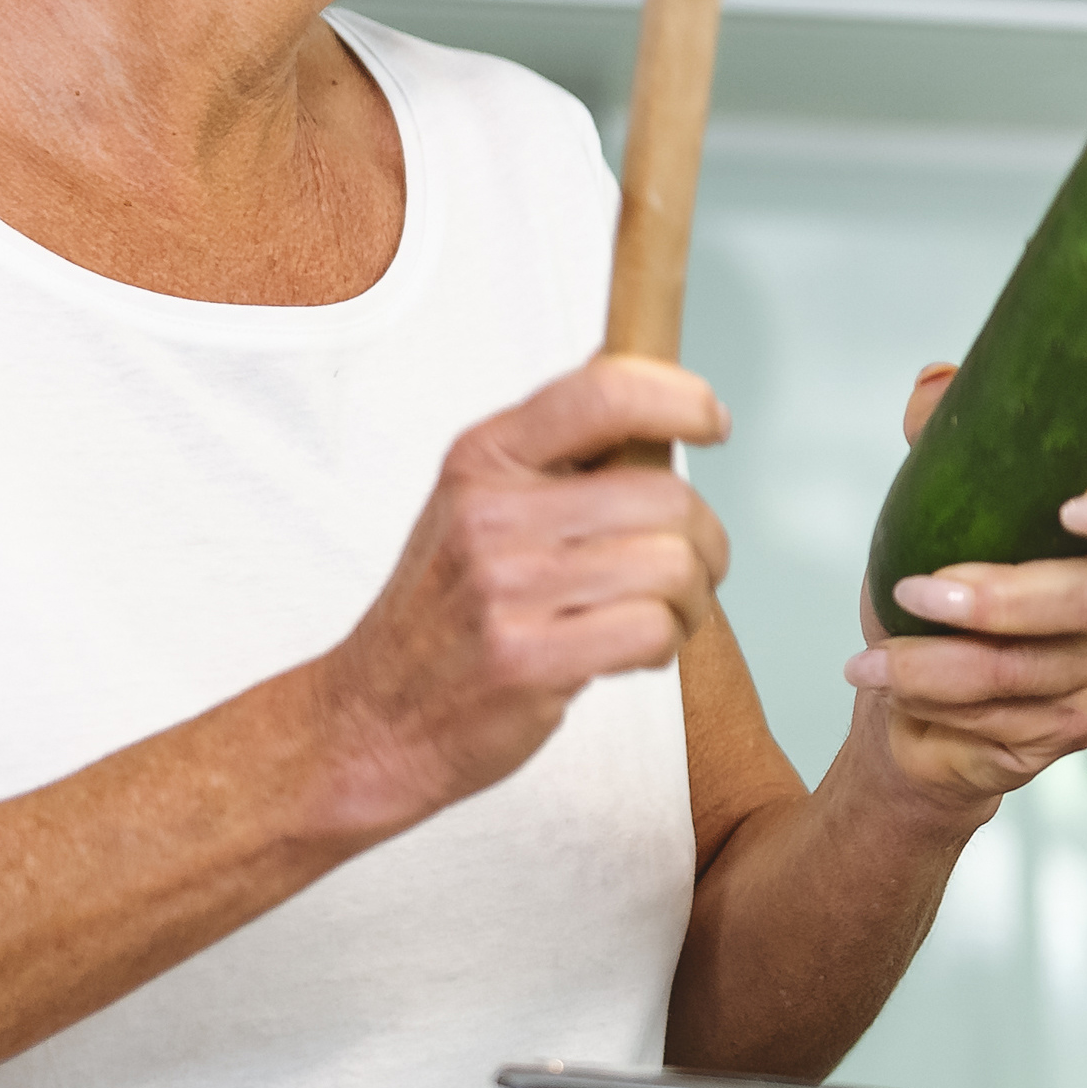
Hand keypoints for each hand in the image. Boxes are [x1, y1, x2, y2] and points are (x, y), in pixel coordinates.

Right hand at [307, 357, 730, 831]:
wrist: (374, 716)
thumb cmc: (448, 608)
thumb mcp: (476, 500)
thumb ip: (557, 446)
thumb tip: (642, 371)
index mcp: (484, 457)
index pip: (604, 392)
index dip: (679, 398)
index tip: (711, 421)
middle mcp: (491, 513)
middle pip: (666, 497)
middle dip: (705, 539)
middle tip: (693, 565)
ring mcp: (505, 589)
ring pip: (673, 566)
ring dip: (692, 598)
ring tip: (662, 613)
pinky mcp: (527, 661)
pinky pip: (653, 630)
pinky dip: (666, 643)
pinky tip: (636, 648)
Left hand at [844, 363, 1086, 810]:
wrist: (912, 706)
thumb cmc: (936, 601)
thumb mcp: (930, 511)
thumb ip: (945, 443)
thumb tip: (938, 382)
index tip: (1073, 506)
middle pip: (1086, 599)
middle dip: (998, 598)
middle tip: (916, 591)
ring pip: (1032, 668)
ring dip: (940, 662)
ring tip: (874, 654)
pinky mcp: (1074, 727)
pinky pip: (1009, 717)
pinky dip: (938, 700)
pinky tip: (891, 686)